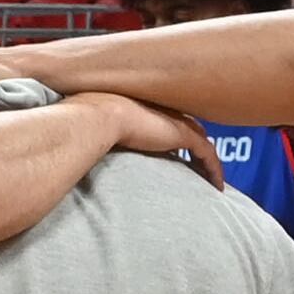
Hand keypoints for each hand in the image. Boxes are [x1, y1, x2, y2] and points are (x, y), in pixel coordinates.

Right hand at [65, 90, 222, 188]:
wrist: (96, 116)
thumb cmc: (84, 123)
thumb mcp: (89, 130)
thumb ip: (92, 140)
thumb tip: (75, 157)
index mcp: (142, 107)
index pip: (165, 121)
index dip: (172, 138)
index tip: (175, 155)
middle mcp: (162, 110)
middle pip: (188, 128)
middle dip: (196, 146)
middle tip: (200, 166)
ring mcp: (174, 121)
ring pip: (201, 142)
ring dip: (208, 161)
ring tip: (212, 180)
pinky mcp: (182, 134)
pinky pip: (207, 153)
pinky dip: (214, 169)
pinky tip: (218, 186)